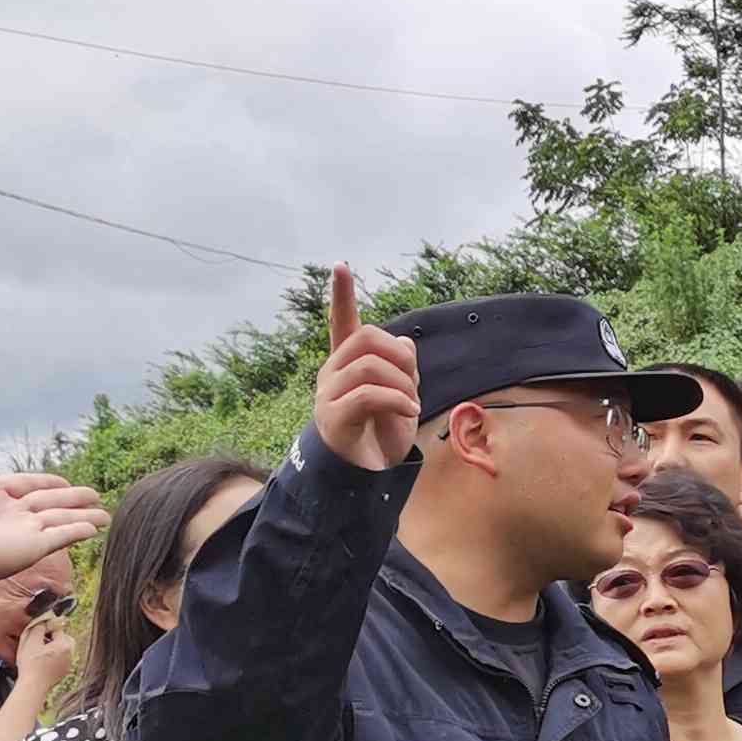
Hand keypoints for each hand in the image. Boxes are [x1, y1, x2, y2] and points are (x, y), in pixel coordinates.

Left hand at [0, 455, 103, 603]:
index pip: (25, 486)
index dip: (46, 482)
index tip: (64, 481)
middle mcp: (7, 515)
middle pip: (49, 504)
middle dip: (72, 500)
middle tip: (95, 496)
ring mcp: (19, 533)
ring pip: (60, 521)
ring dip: (83, 517)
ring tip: (106, 514)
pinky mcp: (28, 550)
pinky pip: (60, 537)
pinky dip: (78, 531)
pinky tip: (95, 527)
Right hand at [13, 614, 77, 709]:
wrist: (33, 687)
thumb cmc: (31, 665)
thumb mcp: (30, 641)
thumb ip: (38, 627)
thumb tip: (43, 620)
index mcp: (65, 645)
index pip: (58, 628)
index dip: (46, 627)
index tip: (38, 630)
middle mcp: (71, 654)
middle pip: (62, 639)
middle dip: (51, 638)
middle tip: (38, 641)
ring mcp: (68, 665)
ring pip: (61, 650)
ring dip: (51, 648)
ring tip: (38, 652)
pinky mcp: (63, 673)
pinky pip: (59, 660)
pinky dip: (51, 659)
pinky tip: (40, 662)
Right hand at [313, 266, 419, 473]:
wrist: (366, 474)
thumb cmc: (381, 432)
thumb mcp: (402, 394)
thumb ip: (402, 367)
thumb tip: (405, 342)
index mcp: (349, 364)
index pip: (343, 323)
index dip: (342, 295)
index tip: (340, 266)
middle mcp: (333, 373)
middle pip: (366, 338)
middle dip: (398, 355)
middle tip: (413, 381)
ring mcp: (329, 394)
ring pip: (369, 366)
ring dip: (402, 383)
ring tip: (411, 404)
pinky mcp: (333, 417)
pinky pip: (368, 394)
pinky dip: (397, 399)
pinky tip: (409, 410)